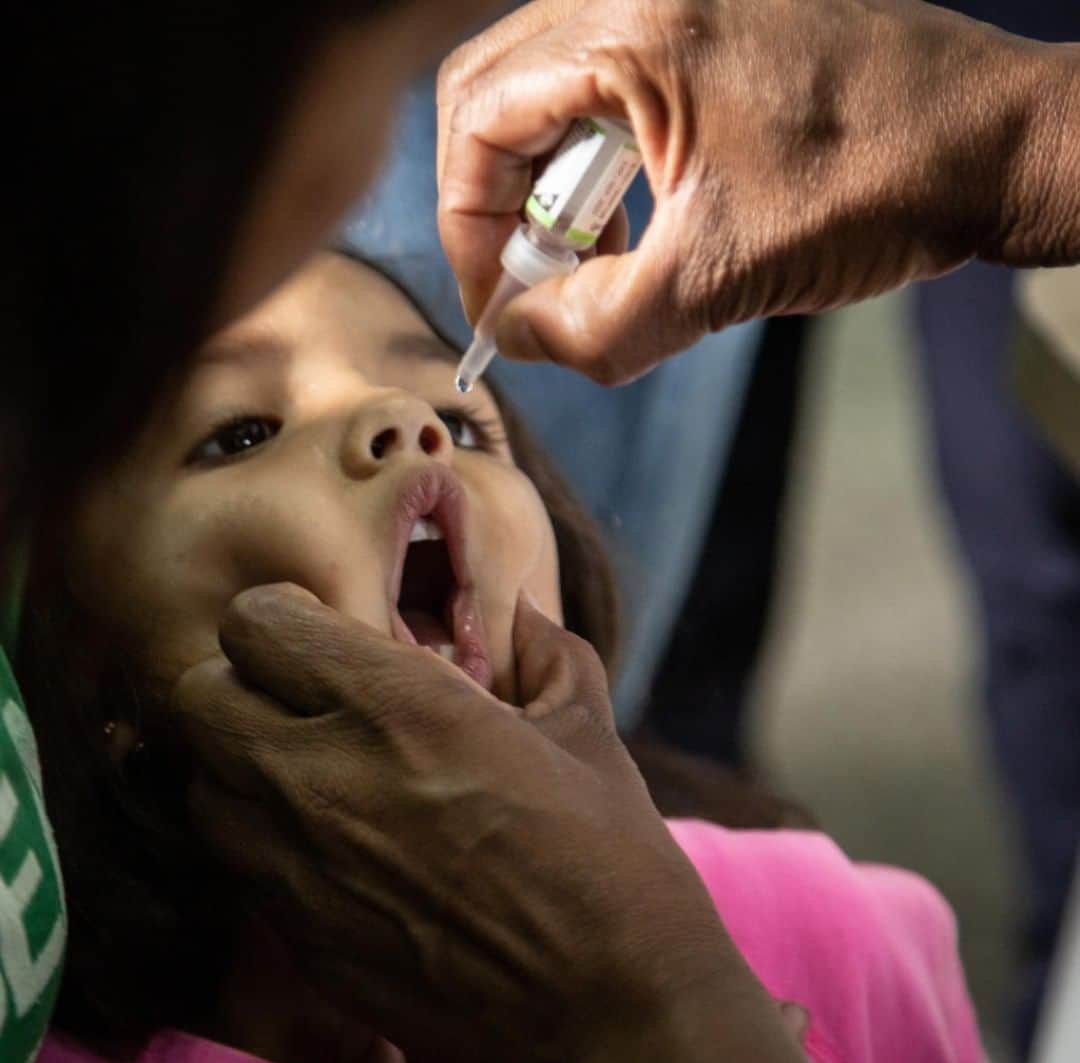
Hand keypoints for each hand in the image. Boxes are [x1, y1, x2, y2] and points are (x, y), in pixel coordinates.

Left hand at [172, 584, 810, 1062]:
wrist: (605, 1009)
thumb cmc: (606, 858)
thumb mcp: (585, 731)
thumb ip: (547, 655)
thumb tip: (527, 619)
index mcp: (397, 705)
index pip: (256, 624)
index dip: (285, 617)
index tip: (325, 635)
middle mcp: (322, 776)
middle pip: (198, 696)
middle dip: (242, 682)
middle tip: (302, 695)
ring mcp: (296, 866)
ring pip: (201, 782)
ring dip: (239, 763)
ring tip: (307, 768)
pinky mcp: (296, 937)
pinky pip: (235, 864)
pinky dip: (260, 836)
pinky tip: (328, 840)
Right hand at [438, 0, 1078, 384]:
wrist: (994, 146)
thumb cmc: (878, 186)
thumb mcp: (717, 279)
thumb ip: (595, 328)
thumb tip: (515, 340)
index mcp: (633, 30)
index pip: (480, 122)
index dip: (470, 228)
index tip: (497, 305)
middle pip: (498, 96)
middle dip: (499, 206)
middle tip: (531, 286)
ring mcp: (674, 0)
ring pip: (548, 93)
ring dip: (551, 190)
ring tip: (597, 263)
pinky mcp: (704, 24)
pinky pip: (606, 89)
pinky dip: (599, 165)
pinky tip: (640, 223)